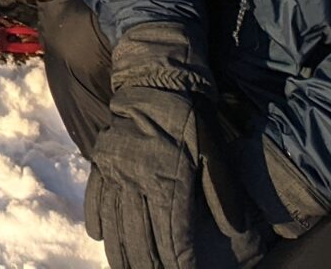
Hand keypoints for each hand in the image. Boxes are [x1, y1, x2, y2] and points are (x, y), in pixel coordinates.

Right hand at [83, 25, 271, 268]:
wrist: (154, 80)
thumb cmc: (191, 117)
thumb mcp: (213, 151)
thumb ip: (221, 191)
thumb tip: (235, 228)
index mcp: (167, 180)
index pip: (172, 235)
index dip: (178, 261)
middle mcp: (136, 180)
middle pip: (139, 236)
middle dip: (147, 264)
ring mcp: (115, 171)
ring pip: (114, 222)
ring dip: (120, 251)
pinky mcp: (103, 160)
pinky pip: (95, 195)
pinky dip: (96, 218)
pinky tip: (98, 237)